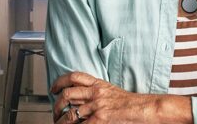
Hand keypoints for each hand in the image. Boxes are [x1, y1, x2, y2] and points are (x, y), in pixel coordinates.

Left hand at [51, 72, 166, 123]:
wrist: (143, 108)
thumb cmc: (130, 102)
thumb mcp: (110, 90)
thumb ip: (95, 92)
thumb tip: (81, 98)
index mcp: (97, 83)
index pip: (73, 77)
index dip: (59, 82)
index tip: (53, 89)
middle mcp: (95, 92)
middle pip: (67, 94)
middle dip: (57, 105)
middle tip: (55, 112)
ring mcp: (97, 106)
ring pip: (71, 113)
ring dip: (61, 121)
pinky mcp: (101, 118)